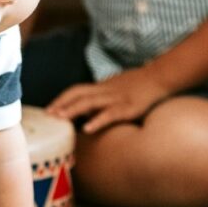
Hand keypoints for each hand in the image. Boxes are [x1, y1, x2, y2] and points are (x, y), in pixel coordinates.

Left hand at [45, 68, 170, 132]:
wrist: (159, 77)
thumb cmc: (136, 86)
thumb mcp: (114, 91)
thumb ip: (99, 101)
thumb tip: (83, 114)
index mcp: (101, 87)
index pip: (75, 90)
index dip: (61, 99)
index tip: (48, 109)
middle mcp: (105, 91)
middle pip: (78, 95)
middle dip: (62, 104)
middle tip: (48, 115)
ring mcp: (116, 98)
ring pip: (90, 102)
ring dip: (73, 110)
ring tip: (60, 119)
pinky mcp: (128, 107)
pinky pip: (110, 114)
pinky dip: (97, 120)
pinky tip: (87, 129)